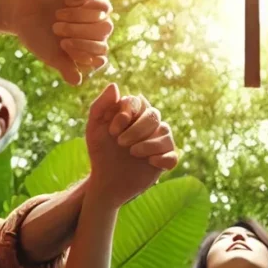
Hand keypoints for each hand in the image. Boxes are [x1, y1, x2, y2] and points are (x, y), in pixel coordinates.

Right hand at [10, 0, 108, 84]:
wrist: (19, 12)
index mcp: (91, 40)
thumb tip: (77, 82)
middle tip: (57, 29)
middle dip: (81, 29)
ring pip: (103, 7)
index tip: (65, 46)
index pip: (102, 47)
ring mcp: (90, 1)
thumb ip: (65, 66)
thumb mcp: (49, 53)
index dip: (86, 48)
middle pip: (105, 27)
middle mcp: (95, 21)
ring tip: (60, 13)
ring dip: (83, 12)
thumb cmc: (36, 36)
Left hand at [85, 83, 177, 205]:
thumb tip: (115, 85)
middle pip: (154, 115)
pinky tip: (150, 162)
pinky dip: (163, 158)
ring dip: (148, 143)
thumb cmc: (101, 151)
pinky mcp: (165, 160)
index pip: (138, 101)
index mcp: (135, 113)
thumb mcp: (94, 128)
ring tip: (133, 153)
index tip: (112, 131)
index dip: (127, 113)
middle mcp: (150, 124)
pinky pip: (173, 155)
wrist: (106, 181)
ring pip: (165, 133)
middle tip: (121, 143)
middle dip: (136, 129)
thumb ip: (101, 105)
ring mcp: (160, 142)